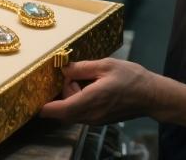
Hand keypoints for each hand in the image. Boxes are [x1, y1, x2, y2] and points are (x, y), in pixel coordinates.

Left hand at [39, 58, 157, 124]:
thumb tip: (63, 69)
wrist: (151, 96)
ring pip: (72, 111)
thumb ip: (82, 67)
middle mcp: (91, 115)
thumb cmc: (131, 78)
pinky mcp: (99, 120)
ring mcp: (95, 120)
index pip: (61, 110)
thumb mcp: (106, 65)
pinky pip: (81, 112)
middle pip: (64, 109)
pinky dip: (80, 100)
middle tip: (76, 74)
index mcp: (91, 100)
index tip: (34, 101)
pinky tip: (93, 87)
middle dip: (63, 92)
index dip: (45, 108)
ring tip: (88, 79)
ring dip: (72, 96)